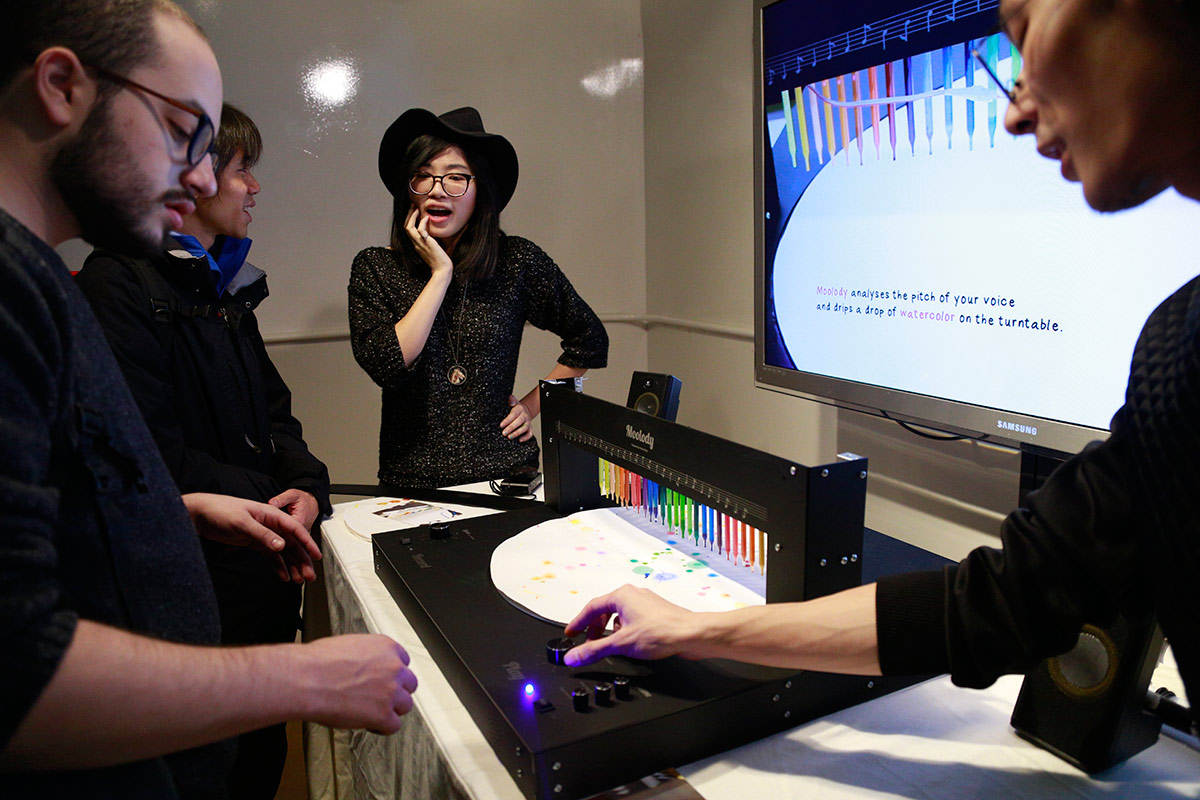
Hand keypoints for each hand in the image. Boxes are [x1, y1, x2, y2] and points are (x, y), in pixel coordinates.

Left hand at [182, 493, 321, 582]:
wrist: (201, 514)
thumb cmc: (221, 511)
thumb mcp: (242, 522)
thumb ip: (263, 534)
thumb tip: (281, 546)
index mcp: (271, 514)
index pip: (294, 529)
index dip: (307, 543)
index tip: (316, 556)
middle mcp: (270, 524)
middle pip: (292, 543)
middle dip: (302, 560)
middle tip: (309, 576)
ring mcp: (262, 534)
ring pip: (283, 551)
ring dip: (292, 565)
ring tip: (299, 580)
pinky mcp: (253, 542)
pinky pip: (270, 555)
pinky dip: (278, 566)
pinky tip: (284, 576)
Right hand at [304, 634, 418, 733]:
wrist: (306, 679)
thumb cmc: (318, 662)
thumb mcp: (349, 646)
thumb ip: (366, 656)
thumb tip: (364, 666)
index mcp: (386, 647)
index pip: (404, 662)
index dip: (393, 674)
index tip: (384, 681)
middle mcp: (393, 667)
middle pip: (409, 684)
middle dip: (396, 692)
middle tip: (379, 698)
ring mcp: (391, 691)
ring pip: (405, 706)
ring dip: (390, 710)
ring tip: (371, 712)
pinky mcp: (383, 714)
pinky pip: (393, 726)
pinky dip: (382, 727)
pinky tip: (369, 724)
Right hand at [405, 205, 452, 276]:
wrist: (442, 270)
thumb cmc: (440, 262)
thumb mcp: (433, 249)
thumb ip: (431, 242)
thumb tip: (434, 235)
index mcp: (417, 245)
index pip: (409, 231)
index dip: (410, 221)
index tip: (414, 212)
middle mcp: (416, 244)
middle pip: (406, 227)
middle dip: (409, 216)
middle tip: (413, 206)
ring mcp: (420, 244)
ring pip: (409, 228)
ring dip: (412, 216)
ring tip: (417, 208)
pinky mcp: (426, 243)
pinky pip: (420, 230)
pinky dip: (422, 222)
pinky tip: (427, 217)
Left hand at [501, 394, 533, 440]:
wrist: (525, 410)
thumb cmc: (516, 408)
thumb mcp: (513, 402)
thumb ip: (511, 400)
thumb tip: (510, 399)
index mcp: (519, 409)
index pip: (513, 415)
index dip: (507, 420)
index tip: (501, 425)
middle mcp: (524, 416)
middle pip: (519, 422)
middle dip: (511, 428)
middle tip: (504, 433)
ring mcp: (527, 423)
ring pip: (524, 428)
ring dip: (517, 433)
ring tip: (509, 437)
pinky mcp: (530, 428)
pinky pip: (530, 434)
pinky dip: (526, 437)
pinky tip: (519, 440)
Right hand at [562, 584, 697, 666]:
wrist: (692, 634)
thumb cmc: (662, 632)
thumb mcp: (621, 644)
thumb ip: (594, 650)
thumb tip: (573, 655)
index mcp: (622, 595)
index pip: (591, 608)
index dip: (579, 622)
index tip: (571, 633)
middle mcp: (633, 595)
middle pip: (605, 610)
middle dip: (594, 628)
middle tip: (588, 642)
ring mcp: (645, 603)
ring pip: (619, 615)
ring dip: (610, 630)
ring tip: (610, 644)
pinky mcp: (655, 612)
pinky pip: (632, 619)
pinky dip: (625, 630)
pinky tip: (630, 643)